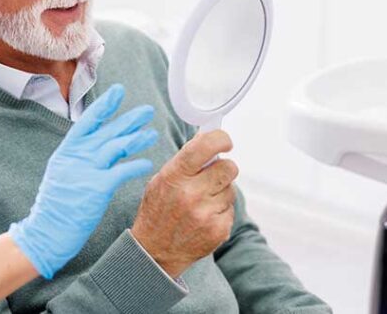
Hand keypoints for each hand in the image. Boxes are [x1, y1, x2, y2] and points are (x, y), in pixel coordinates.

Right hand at [9, 84, 158, 278]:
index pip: (87, 122)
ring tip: (152, 134)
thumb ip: (78, 158)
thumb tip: (98, 146)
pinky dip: (135, 166)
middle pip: (107, 131)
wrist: (46, 232)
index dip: (104, 106)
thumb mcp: (61, 174)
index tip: (118, 92)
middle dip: (129, 120)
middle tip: (147, 110)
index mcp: (66, 152)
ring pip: (115, 147)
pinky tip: (147, 164)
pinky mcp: (96, 189)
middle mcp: (76, 157)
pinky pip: (121, 171)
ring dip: (136, 139)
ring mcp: (85, 171)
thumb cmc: (55, 208)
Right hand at [130, 130, 237, 277]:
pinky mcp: (218, 230)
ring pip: (230, 188)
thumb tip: (206, 135)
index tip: (225, 141)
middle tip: (212, 175)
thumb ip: (185, 159)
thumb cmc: (158, 211)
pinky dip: (220, 211)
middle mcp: (191, 194)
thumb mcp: (161, 180)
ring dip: (220, 191)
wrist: (155, 251)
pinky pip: (230, 209)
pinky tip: (204, 217)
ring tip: (201, 202)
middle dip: (223, 168)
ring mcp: (206, 214)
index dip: (220, 139)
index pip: (205, 147)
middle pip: (228, 167)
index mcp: (174, 177)